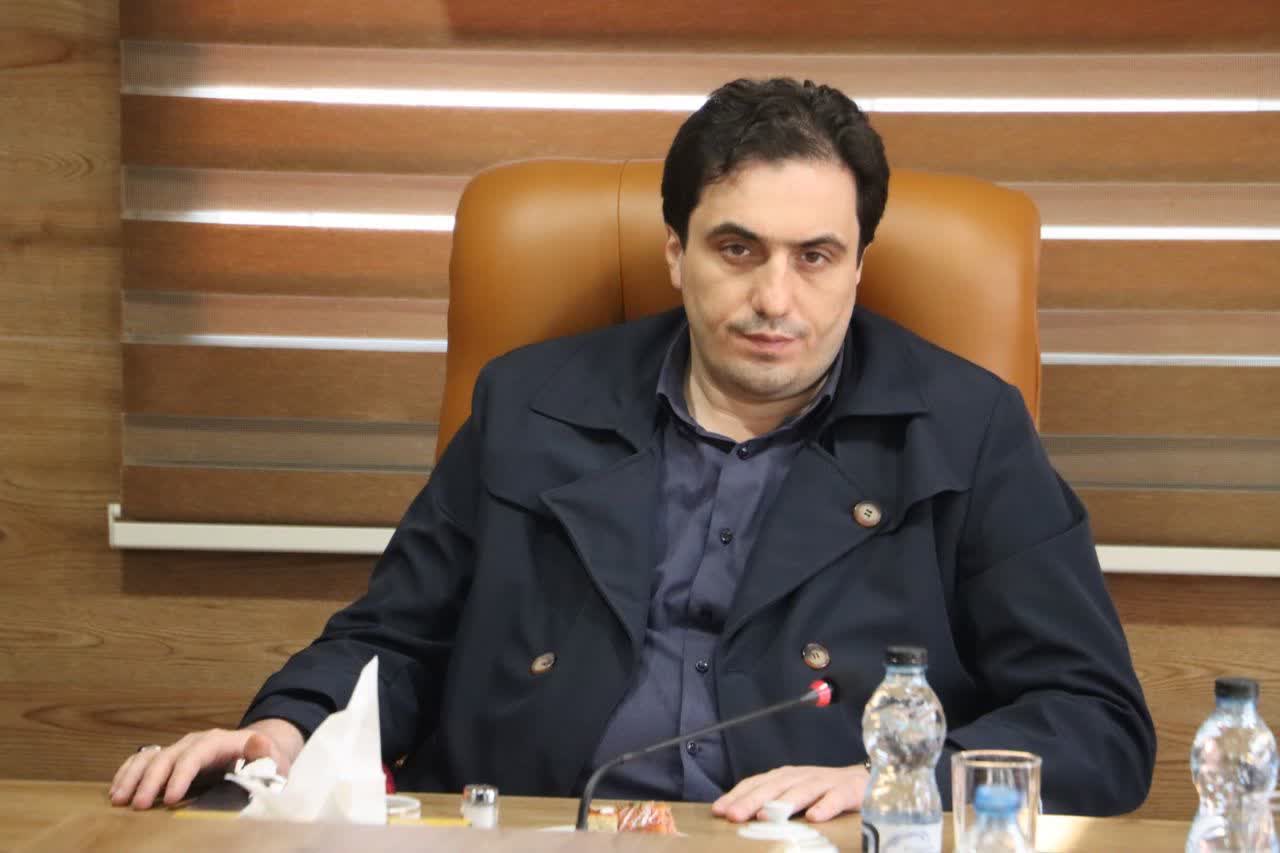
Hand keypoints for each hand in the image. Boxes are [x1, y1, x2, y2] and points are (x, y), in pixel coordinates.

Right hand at [108, 719, 303, 809]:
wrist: (259, 752)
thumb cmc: (265, 761)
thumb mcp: (272, 759)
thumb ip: (265, 755)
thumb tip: (258, 745)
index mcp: (220, 742)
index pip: (196, 755)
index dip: (181, 775)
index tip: (171, 799)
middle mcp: (195, 742)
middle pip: (168, 757)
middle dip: (151, 781)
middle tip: (138, 806)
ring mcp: (180, 748)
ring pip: (150, 757)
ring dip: (133, 777)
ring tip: (118, 800)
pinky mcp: (170, 758)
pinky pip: (143, 760)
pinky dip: (127, 773)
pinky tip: (116, 791)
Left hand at [712, 764, 869, 823]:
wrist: (869, 781)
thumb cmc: (826, 792)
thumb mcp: (797, 796)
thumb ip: (775, 805)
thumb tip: (743, 819)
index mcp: (787, 777)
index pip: (757, 784)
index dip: (738, 795)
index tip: (719, 810)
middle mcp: (802, 776)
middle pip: (774, 787)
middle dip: (751, 800)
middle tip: (732, 815)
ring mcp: (826, 782)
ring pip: (802, 791)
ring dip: (782, 803)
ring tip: (763, 816)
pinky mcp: (850, 790)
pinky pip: (837, 798)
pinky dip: (826, 806)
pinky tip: (815, 818)